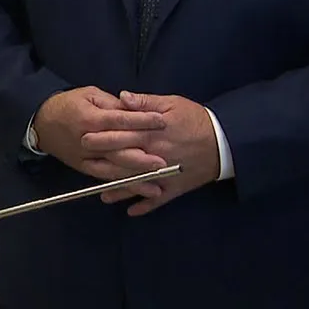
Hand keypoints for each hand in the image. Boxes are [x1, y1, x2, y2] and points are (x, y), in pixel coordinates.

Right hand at [31, 86, 167, 181]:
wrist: (42, 122)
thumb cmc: (68, 104)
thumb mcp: (89, 94)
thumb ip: (112, 104)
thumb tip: (134, 108)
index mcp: (90, 118)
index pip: (120, 120)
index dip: (142, 120)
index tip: (162, 121)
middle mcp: (87, 141)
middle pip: (118, 150)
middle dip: (142, 157)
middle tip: (164, 161)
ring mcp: (85, 158)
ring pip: (112, 170)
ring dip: (134, 179)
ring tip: (156, 185)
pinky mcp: (83, 168)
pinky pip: (104, 180)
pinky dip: (121, 188)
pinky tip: (137, 192)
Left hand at [85, 91, 220, 215]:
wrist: (225, 141)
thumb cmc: (195, 118)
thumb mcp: (171, 104)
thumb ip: (145, 103)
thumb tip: (121, 97)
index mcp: (150, 134)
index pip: (120, 135)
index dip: (101, 137)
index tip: (83, 138)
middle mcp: (153, 156)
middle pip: (123, 160)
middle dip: (103, 163)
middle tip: (84, 165)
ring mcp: (163, 174)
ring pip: (136, 184)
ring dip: (119, 190)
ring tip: (102, 195)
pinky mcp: (176, 187)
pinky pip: (158, 200)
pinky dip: (145, 207)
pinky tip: (131, 212)